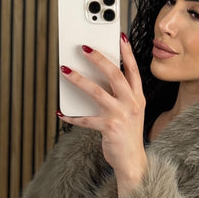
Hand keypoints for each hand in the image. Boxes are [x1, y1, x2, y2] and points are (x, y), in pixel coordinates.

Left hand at [57, 33, 147, 197]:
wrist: (133, 162)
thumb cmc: (128, 134)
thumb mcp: (131, 111)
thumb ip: (119, 95)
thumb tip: (97, 77)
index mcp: (138, 97)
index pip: (133, 69)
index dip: (127, 52)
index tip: (119, 35)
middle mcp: (132, 103)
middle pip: (115, 74)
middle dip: (99, 58)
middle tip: (83, 47)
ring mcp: (121, 115)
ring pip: (97, 92)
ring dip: (79, 79)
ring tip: (65, 70)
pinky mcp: (109, 128)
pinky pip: (85, 119)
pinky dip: (71, 116)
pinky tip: (60, 112)